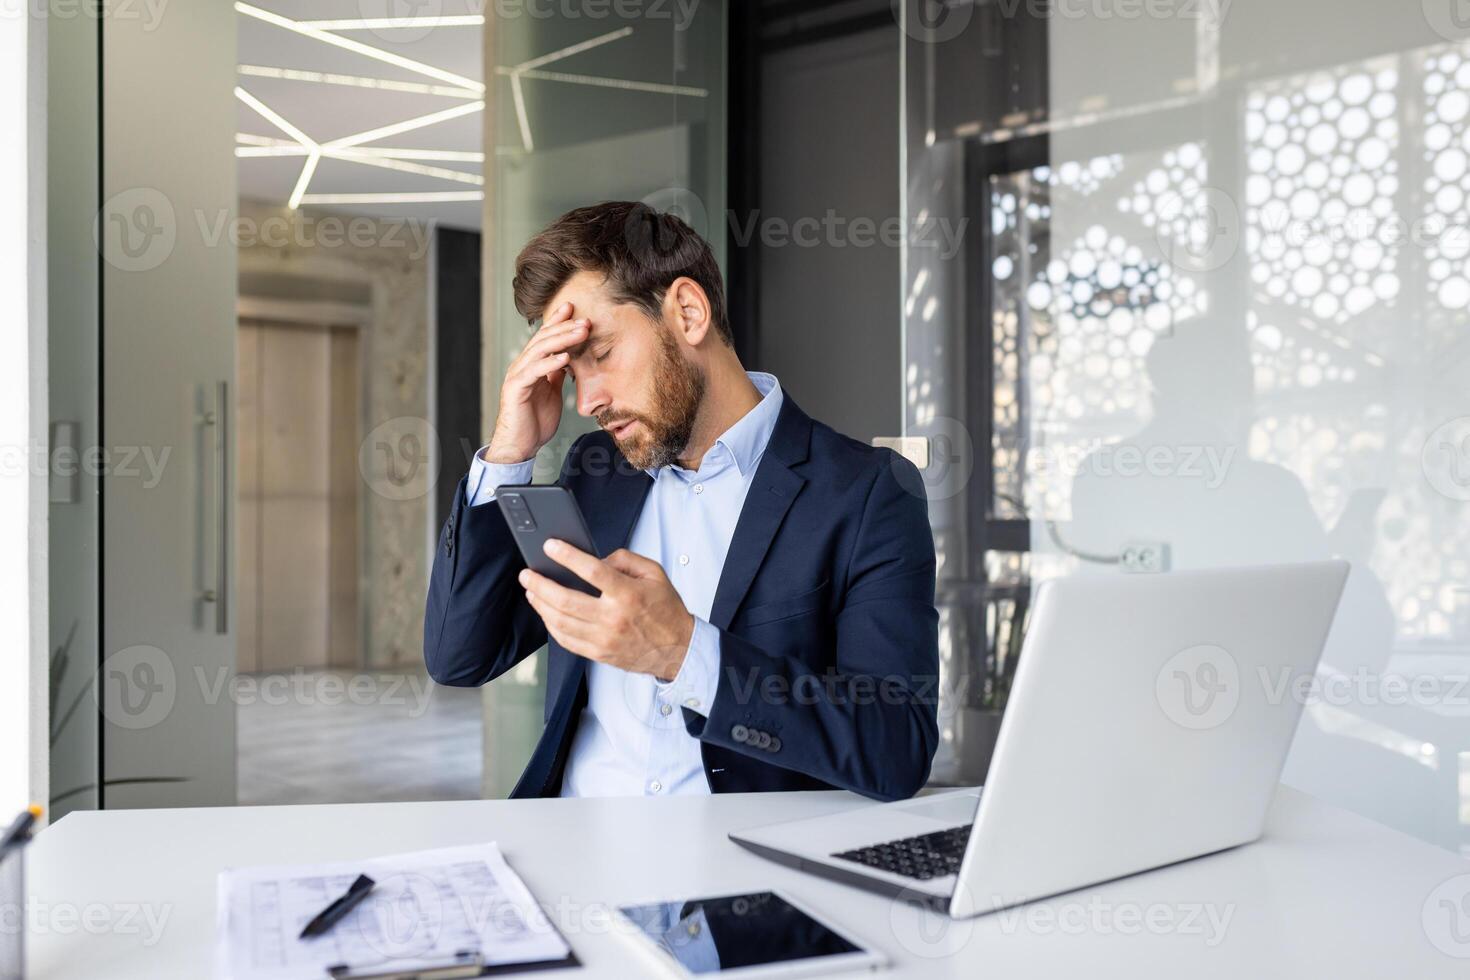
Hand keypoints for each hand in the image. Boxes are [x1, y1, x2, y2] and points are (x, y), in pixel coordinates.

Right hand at [485, 302, 588, 463]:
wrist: (521, 445)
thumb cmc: (535, 420)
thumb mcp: (551, 392)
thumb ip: (556, 373)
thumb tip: (567, 357)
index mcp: (531, 365)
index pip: (545, 337)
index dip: (558, 322)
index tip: (574, 309)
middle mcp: (522, 366)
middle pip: (543, 339)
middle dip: (564, 327)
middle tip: (585, 320)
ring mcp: (517, 376)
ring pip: (539, 350)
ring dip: (562, 340)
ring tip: (581, 332)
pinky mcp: (516, 389)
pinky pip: (534, 372)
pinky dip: (550, 363)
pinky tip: (565, 357)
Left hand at [519, 540, 694, 679]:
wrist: (677, 649)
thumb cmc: (666, 611)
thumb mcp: (655, 573)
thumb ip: (625, 560)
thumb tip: (597, 559)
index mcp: (628, 594)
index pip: (592, 571)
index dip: (567, 556)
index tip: (550, 547)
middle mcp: (613, 618)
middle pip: (566, 600)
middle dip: (540, 584)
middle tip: (527, 574)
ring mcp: (604, 638)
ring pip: (560, 622)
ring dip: (540, 605)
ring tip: (531, 591)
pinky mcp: (598, 653)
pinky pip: (566, 640)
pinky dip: (551, 626)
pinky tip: (546, 613)